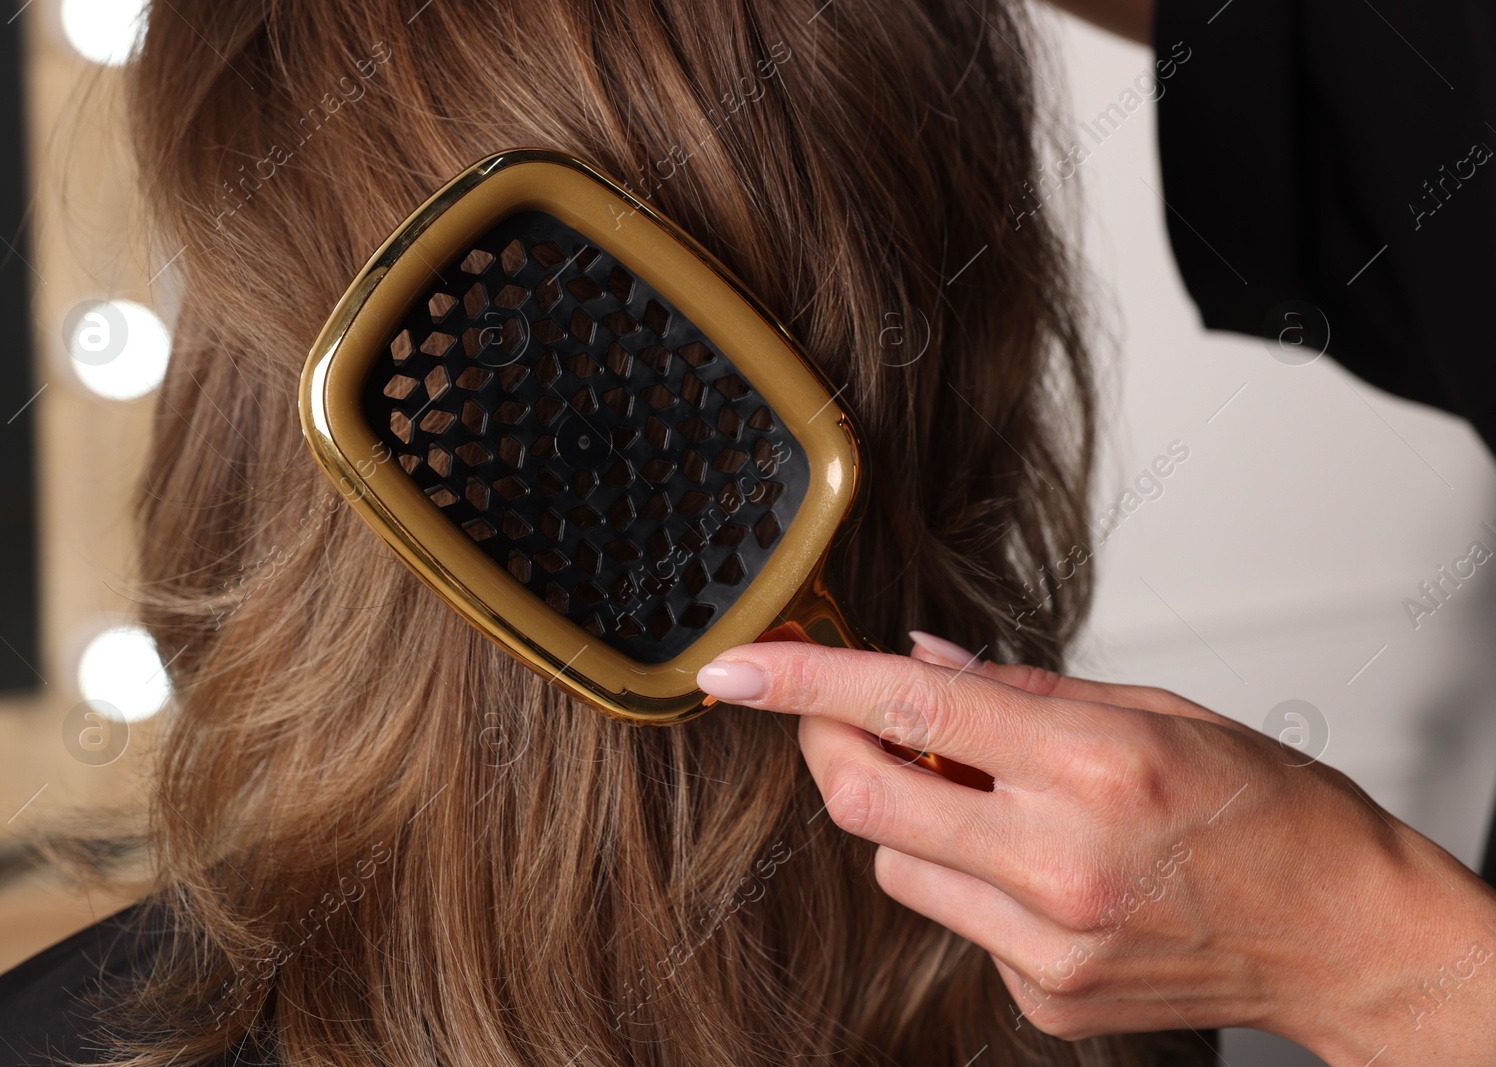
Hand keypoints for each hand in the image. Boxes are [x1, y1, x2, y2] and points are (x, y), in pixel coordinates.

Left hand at [696, 634, 1495, 1063]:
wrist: (1343, 936)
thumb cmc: (1269, 813)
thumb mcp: (1155, 710)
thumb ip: (1020, 690)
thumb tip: (918, 663)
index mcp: (1090, 768)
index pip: (907, 710)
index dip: (804, 682)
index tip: (737, 665)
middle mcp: (1058, 863)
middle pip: (865, 799)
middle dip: (826, 745)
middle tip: (838, 712)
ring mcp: (1045, 946)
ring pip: (895, 863)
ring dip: (905, 813)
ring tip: (982, 793)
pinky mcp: (1042, 1000)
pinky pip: (952, 919)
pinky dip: (964, 875)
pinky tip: (1033, 863)